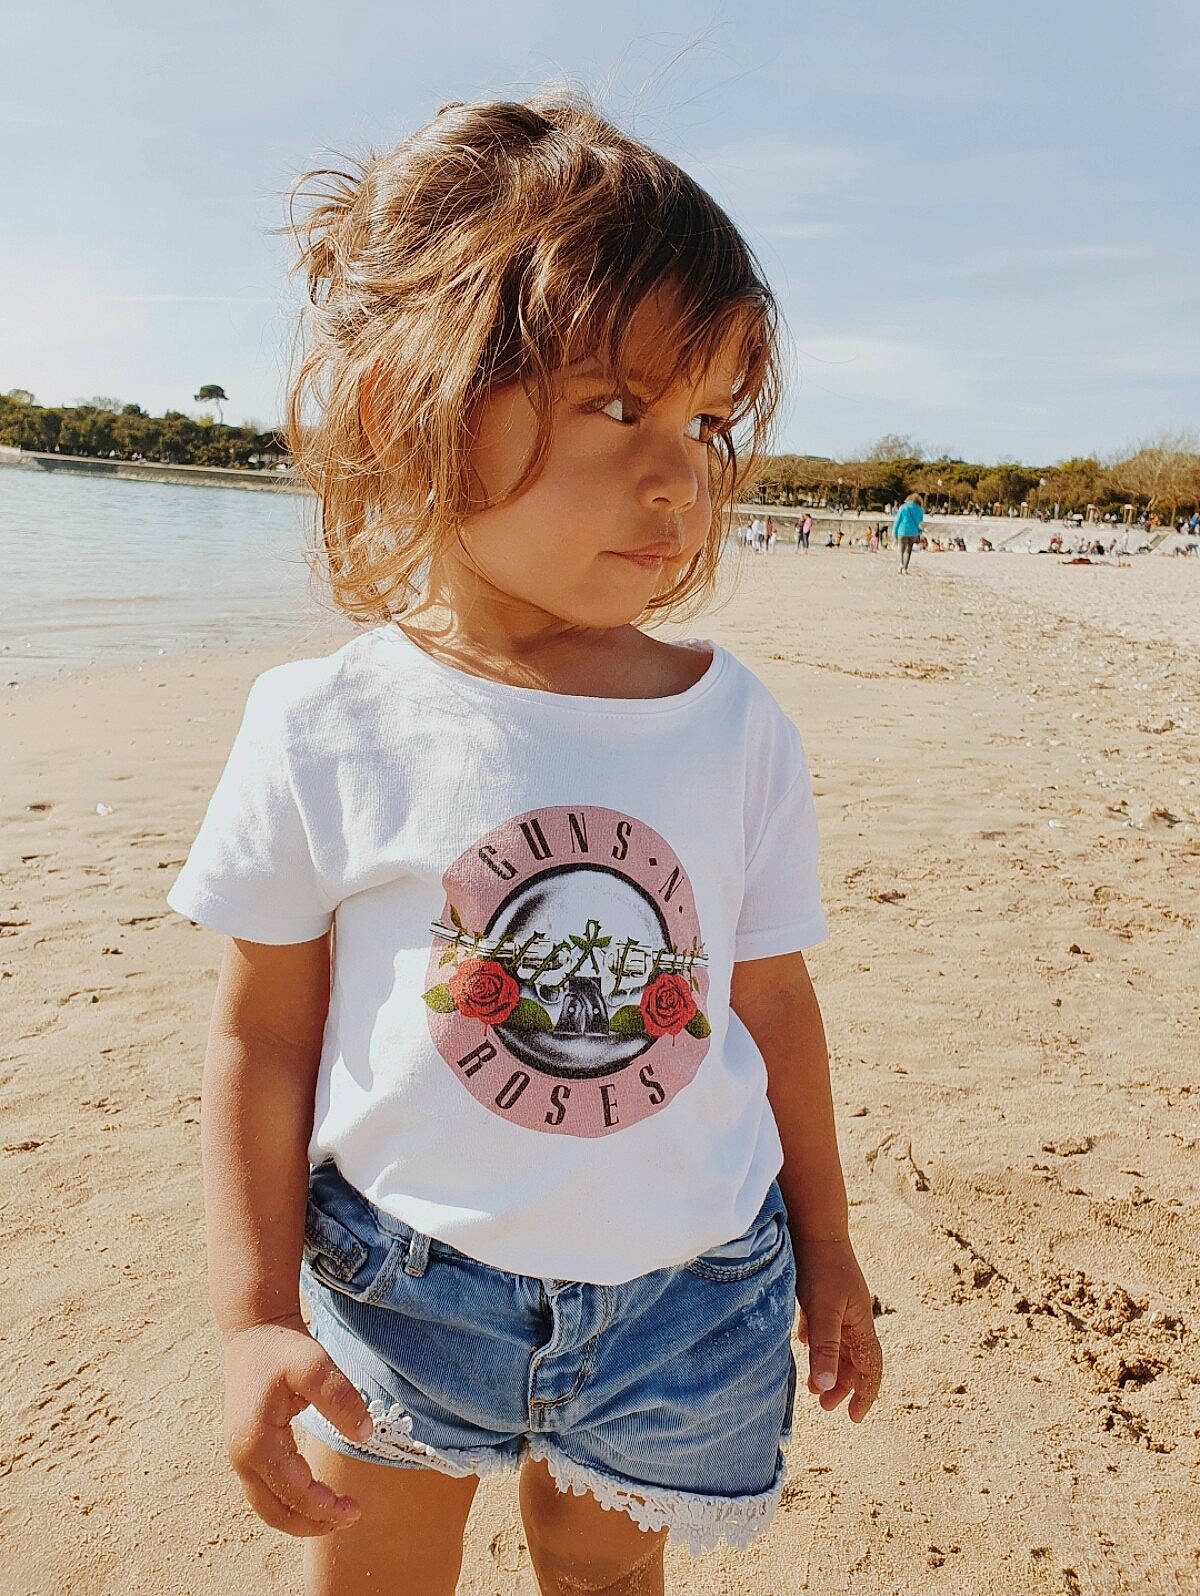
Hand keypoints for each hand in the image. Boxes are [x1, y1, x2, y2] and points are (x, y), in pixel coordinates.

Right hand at [221, 1314, 374, 1535]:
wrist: (254, 1331)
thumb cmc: (282, 1348)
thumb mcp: (315, 1364)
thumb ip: (340, 1399)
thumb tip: (365, 1435)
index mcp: (255, 1442)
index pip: (292, 1492)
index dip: (324, 1507)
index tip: (355, 1509)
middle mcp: (242, 1456)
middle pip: (274, 1511)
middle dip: (311, 1522)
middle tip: (349, 1517)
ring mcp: (240, 1456)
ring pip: (267, 1506)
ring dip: (300, 1517)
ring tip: (336, 1514)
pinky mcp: (247, 1450)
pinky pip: (267, 1491)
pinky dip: (290, 1502)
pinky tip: (315, 1497)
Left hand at [791, 1237, 882, 1421]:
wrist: (814, 1224)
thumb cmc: (820, 1267)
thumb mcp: (823, 1311)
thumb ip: (826, 1348)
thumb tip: (827, 1388)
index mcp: (860, 1322)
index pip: (871, 1366)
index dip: (865, 1394)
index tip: (854, 1419)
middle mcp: (854, 1315)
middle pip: (854, 1358)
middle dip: (842, 1384)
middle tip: (824, 1406)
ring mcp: (840, 1303)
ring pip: (839, 1343)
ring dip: (829, 1365)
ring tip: (812, 1384)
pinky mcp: (823, 1291)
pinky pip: (825, 1324)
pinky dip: (816, 1340)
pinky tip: (803, 1342)